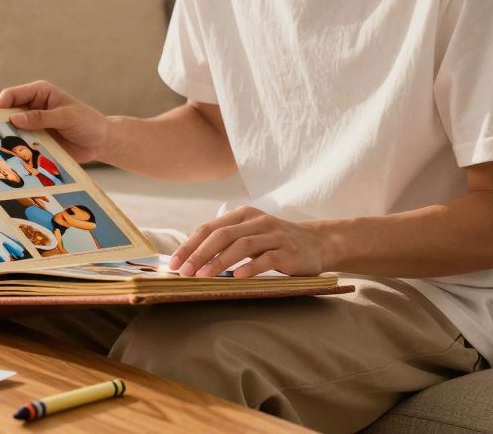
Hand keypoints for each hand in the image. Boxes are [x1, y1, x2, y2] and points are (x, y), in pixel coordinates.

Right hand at [0, 81, 110, 162]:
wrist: (101, 142)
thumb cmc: (88, 122)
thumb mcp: (67, 117)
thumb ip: (42, 117)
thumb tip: (15, 119)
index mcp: (39, 92)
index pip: (12, 95)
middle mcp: (32, 106)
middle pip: (7, 112)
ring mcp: (33, 124)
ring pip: (11, 130)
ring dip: (6, 139)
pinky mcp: (35, 139)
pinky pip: (20, 144)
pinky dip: (15, 150)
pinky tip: (11, 158)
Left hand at [170, 206, 331, 277]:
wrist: (319, 242)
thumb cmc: (276, 242)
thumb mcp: (251, 235)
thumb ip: (227, 242)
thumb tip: (192, 262)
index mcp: (243, 215)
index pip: (209, 228)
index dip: (189, 245)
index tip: (173, 263)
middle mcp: (257, 221)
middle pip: (222, 235)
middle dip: (199, 254)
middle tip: (184, 272)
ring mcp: (274, 234)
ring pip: (242, 246)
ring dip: (220, 262)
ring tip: (204, 276)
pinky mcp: (289, 251)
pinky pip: (267, 259)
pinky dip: (251, 268)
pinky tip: (237, 278)